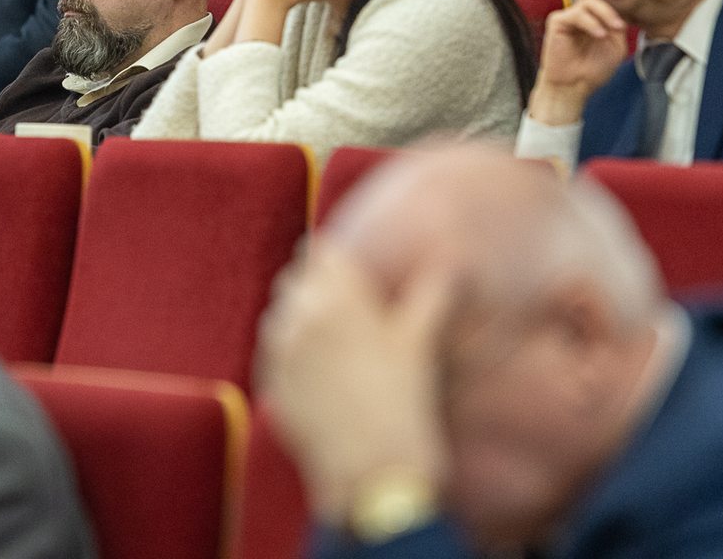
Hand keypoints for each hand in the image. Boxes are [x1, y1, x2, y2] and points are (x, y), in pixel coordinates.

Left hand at [256, 239, 452, 522]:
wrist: (373, 471)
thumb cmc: (403, 401)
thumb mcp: (421, 341)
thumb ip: (433, 293)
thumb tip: (452, 264)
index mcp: (337, 296)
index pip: (319, 252)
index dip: (334, 257)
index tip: (348, 267)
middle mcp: (300, 316)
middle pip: (295, 279)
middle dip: (315, 285)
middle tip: (344, 304)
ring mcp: (280, 351)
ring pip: (279, 314)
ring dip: (298, 317)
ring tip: (331, 339)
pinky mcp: (270, 383)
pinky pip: (272, 352)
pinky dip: (289, 352)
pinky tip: (317, 370)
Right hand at [528, 0, 629, 124]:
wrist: (575, 86)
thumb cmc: (594, 68)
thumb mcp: (617, 44)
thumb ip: (620, 22)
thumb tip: (627, 5)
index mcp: (598, 14)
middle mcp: (582, 10)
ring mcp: (569, 14)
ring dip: (606, 12)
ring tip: (616, 28)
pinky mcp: (557, 21)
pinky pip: (576, 14)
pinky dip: (591, 23)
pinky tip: (600, 35)